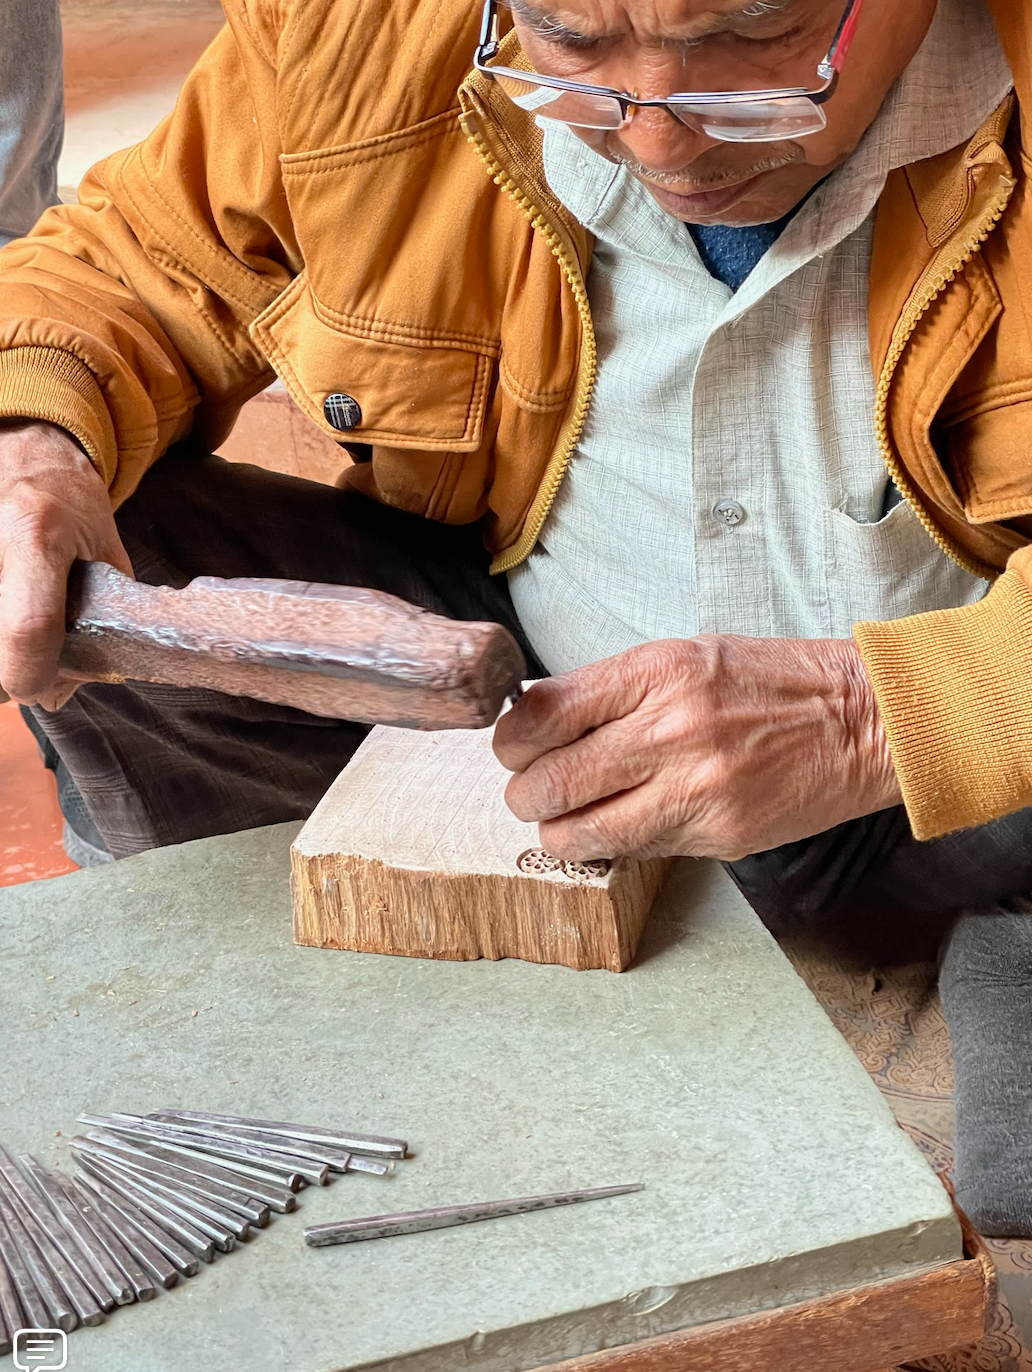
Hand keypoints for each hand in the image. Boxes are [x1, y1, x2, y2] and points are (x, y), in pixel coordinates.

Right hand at [0, 419, 132, 708]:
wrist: (23, 445)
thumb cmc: (70, 499)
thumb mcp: (102, 551)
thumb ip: (98, 620)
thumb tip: (63, 687)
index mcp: (38, 532)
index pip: (29, 628)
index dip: (33, 675)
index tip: (44, 687)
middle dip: (10, 674)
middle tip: (32, 665)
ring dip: (1, 657)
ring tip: (21, 638)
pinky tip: (8, 624)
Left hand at [493, 636, 902, 861]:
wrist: (864, 721)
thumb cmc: (773, 683)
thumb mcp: (687, 657)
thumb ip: (615, 690)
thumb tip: (541, 722)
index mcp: (657, 672)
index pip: (542, 713)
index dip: (510, 738)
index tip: (511, 747)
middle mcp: (670, 729)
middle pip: (549, 780)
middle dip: (523, 794)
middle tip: (527, 792)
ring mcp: (694, 788)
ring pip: (580, 832)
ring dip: (556, 832)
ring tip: (561, 821)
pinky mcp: (716, 834)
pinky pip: (634, 850)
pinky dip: (610, 845)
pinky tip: (615, 828)